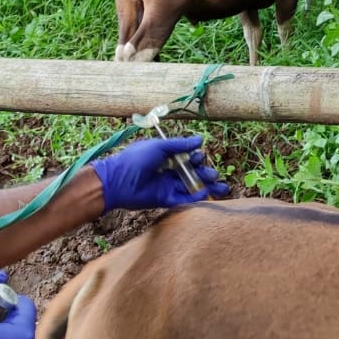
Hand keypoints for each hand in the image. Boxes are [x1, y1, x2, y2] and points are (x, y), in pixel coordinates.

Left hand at [90, 136, 229, 212]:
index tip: (200, 156)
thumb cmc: (135, 159)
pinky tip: (206, 194)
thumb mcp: (158, 147)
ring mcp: (166, 185)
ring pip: (190, 186)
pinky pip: (183, 199)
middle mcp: (167, 170)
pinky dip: (195, 197)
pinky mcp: (164, 199)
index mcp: (165, 156)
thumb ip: (179, 144)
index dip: (196, 157)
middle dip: (205, 173)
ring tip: (221, 187)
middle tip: (214, 174)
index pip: (187, 157)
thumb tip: (200, 139)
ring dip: (206, 186)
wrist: (117, 181)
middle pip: (192, 173)